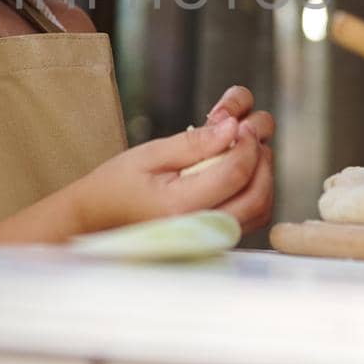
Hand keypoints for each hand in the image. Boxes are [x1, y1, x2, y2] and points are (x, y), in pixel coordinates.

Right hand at [67, 86, 275, 233]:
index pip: (235, 173)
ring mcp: (209, 239)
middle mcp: (200, 228)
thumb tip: (233, 126)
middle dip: (261, 159)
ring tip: (245, 150)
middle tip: (249, 134)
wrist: (100, 218)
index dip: (245, 143)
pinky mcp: (215, 240)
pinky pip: (252, 219)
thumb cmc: (119, 184)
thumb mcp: (151, 154)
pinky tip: (240, 172)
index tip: (239, 123)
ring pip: (261, 210)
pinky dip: (256, 192)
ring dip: (264, 177)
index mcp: (180, 206)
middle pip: (257, 195)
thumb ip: (194, 143)